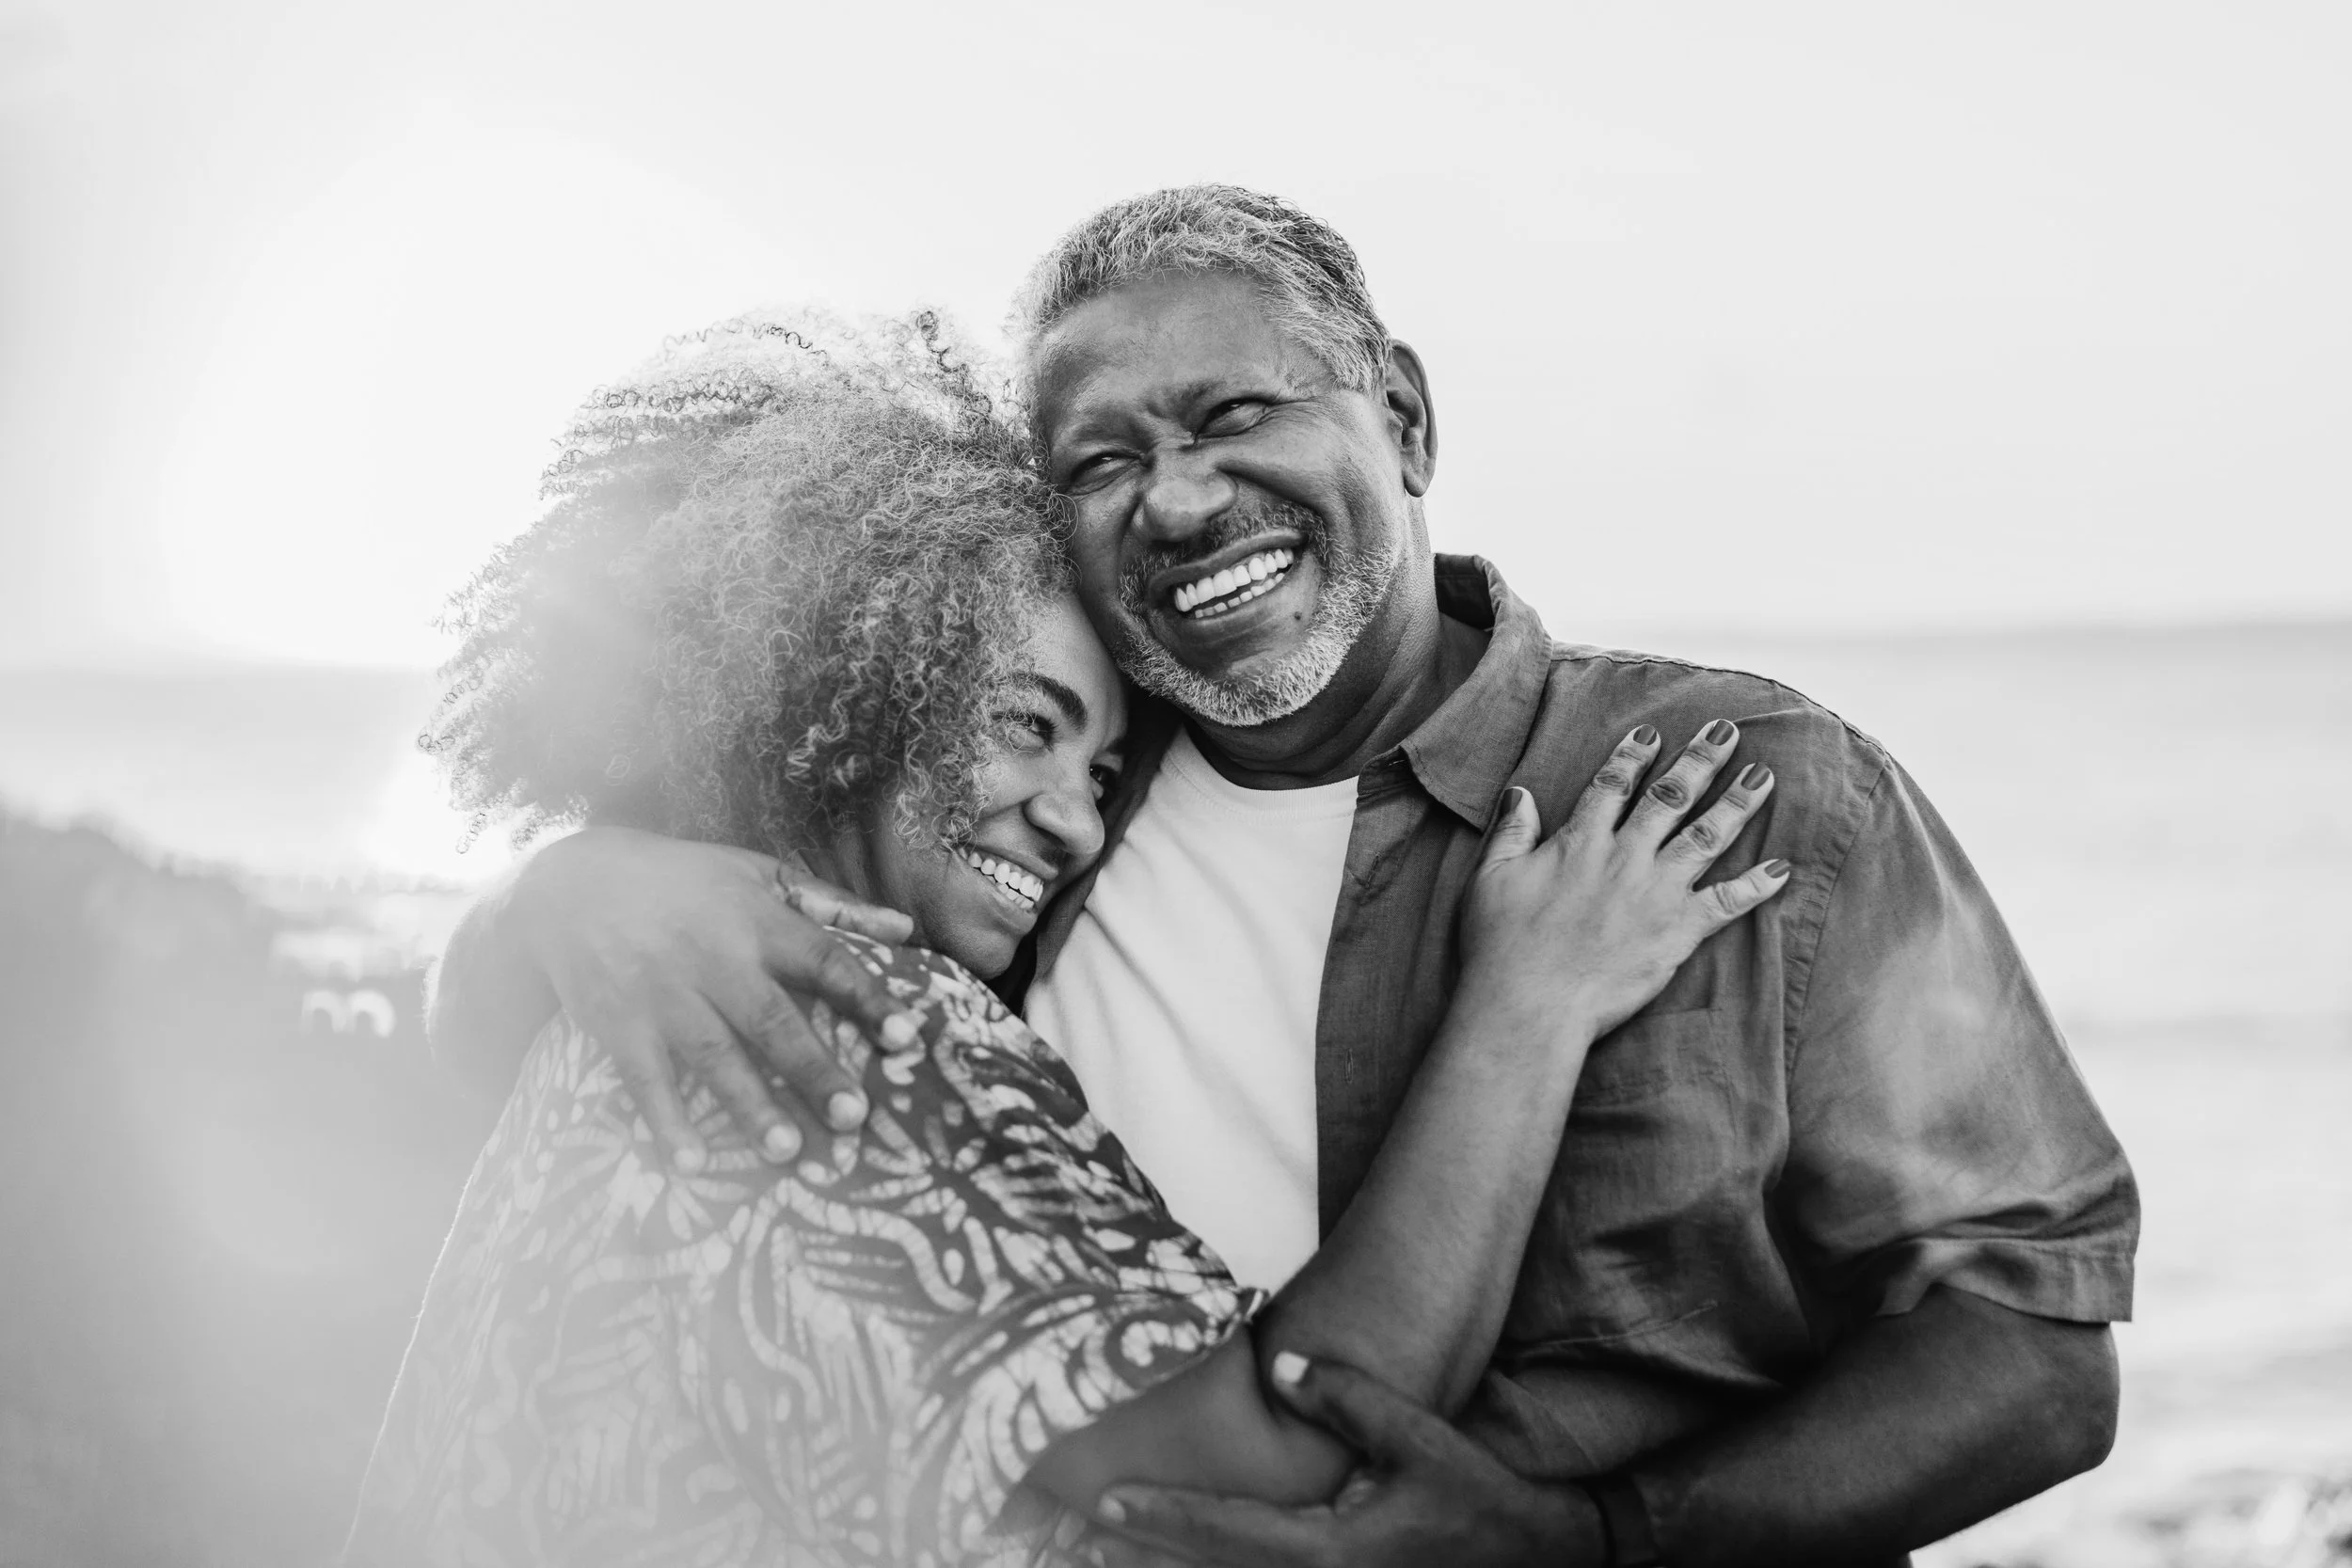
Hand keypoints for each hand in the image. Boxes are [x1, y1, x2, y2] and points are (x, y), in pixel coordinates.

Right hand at [512, 826, 924, 1169]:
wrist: (573, 884)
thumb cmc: (686, 882)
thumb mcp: (759, 874)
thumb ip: (833, 905)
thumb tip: (906, 929)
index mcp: (757, 921)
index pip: (822, 960)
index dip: (865, 997)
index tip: (905, 1036)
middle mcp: (713, 959)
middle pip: (772, 1019)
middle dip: (814, 1069)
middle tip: (855, 1116)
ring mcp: (663, 995)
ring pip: (713, 1055)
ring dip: (750, 1105)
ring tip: (788, 1151)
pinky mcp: (619, 1024)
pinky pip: (645, 1079)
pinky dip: (666, 1121)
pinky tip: (691, 1162)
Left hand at [1095, 1356, 1602, 1567]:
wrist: (1530, 1554)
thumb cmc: (1473, 1496)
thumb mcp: (1416, 1437)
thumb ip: (1345, 1398)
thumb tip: (1276, 1362)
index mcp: (1331, 1551)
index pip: (1225, 1532)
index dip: (1163, 1514)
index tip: (1106, 1497)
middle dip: (1141, 1549)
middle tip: (1072, 1526)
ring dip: (1165, 1566)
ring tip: (1095, 1548)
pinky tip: (1175, 1558)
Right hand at [1461, 720, 1788, 1041]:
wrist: (1531, 1002)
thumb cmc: (1502, 946)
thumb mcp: (1490, 878)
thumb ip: (1511, 832)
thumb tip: (1520, 793)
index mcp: (1580, 842)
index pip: (1612, 785)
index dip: (1633, 756)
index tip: (1651, 732)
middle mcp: (1625, 856)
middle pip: (1670, 797)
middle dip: (1700, 760)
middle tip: (1726, 732)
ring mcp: (1656, 892)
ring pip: (1707, 836)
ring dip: (1738, 803)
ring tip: (1764, 776)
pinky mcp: (1679, 931)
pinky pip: (1727, 903)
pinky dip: (1756, 886)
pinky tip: (1781, 869)